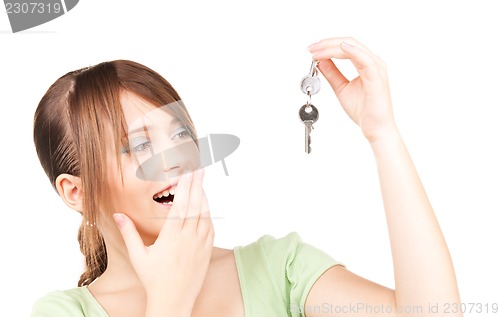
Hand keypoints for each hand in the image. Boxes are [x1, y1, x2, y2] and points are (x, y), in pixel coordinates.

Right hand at [113, 169, 213, 311]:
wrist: (173, 302)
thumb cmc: (153, 280)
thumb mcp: (138, 256)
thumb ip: (129, 233)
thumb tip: (118, 214)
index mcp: (172, 237)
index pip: (181, 205)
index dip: (186, 187)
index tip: (188, 172)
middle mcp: (188, 238)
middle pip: (195, 205)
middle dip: (197, 185)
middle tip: (199, 168)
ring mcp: (200, 244)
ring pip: (205, 215)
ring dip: (203, 197)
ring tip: (201, 182)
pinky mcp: (206, 251)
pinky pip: (210, 227)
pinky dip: (208, 214)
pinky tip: (205, 206)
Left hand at [308, 37, 398, 141]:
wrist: (376, 128)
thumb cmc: (364, 110)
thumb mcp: (341, 88)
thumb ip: (332, 73)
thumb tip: (320, 61)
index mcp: (366, 64)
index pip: (345, 47)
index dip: (327, 45)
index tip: (312, 50)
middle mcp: (373, 63)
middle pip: (348, 43)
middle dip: (327, 44)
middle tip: (311, 49)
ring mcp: (376, 69)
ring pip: (354, 48)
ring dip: (333, 47)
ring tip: (318, 50)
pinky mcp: (377, 77)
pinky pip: (365, 60)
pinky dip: (352, 52)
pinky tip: (340, 48)